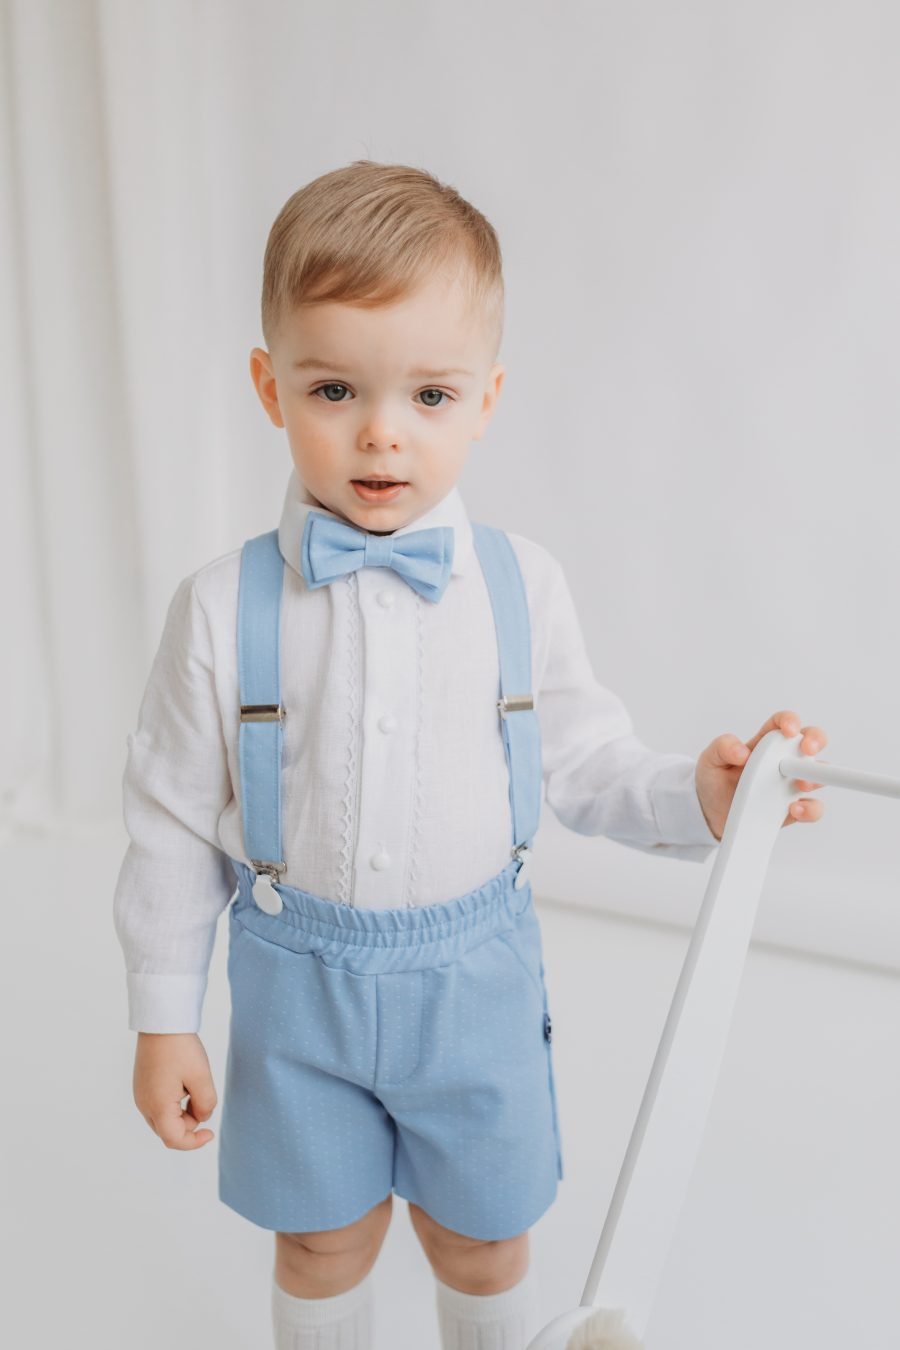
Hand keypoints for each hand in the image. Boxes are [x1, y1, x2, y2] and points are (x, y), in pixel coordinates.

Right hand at [133, 1031, 216, 1149]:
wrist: (161, 1022)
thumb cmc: (181, 1048)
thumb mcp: (201, 1077)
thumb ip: (205, 1104)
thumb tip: (201, 1117)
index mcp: (158, 1107)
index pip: (174, 1140)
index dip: (194, 1142)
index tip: (210, 1133)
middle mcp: (144, 1105)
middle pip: (169, 1131)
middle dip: (189, 1122)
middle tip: (201, 1096)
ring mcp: (140, 1095)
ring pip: (164, 1118)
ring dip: (182, 1111)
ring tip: (192, 1083)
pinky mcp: (141, 1086)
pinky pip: (159, 1105)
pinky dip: (174, 1102)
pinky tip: (182, 1080)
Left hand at [695, 709, 826, 841]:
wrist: (710, 814)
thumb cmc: (714, 780)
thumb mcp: (709, 759)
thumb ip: (722, 747)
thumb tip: (742, 752)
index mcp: (764, 742)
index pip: (783, 722)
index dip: (790, 721)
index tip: (789, 730)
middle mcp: (783, 760)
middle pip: (812, 741)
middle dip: (816, 740)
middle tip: (807, 750)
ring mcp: (790, 784)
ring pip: (819, 775)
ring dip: (817, 777)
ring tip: (801, 785)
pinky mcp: (792, 808)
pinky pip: (812, 808)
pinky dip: (810, 809)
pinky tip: (794, 809)